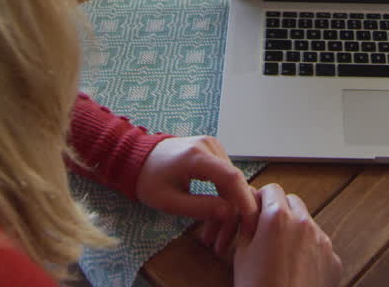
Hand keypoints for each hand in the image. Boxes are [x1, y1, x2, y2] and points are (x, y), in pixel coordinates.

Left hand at [135, 136, 257, 255]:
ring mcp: (213, 147)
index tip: (250, 225)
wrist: (137, 158)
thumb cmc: (148, 179)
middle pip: (234, 183)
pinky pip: (225, 178)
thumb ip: (199, 207)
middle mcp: (210, 146)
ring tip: (214, 237)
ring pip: (232, 183)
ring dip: (228, 210)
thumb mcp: (168, 201)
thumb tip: (229, 213)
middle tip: (224, 243)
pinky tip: (215, 219)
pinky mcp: (214, 152)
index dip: (245, 202)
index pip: (232, 178)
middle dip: (234, 214)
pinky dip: (223, 199)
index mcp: (197, 155)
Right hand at [233, 184, 341, 286]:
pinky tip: (297, 270)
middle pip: (293, 201)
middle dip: (280, 210)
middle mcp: (304, 223)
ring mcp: (322, 241)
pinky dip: (310, 251)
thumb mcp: (242, 253)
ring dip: (296, 230)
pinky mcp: (333, 259)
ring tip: (282, 254)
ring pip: (308, 223)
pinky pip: (321, 246)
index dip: (261, 198)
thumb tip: (252, 213)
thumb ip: (249, 225)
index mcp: (277, 217)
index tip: (256, 209)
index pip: (272, 190)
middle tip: (267, 230)